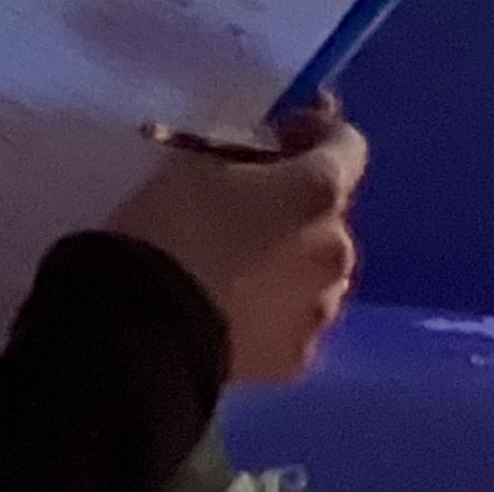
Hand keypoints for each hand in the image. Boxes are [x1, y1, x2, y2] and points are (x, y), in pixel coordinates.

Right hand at [111, 99, 366, 381]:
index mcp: (319, 192)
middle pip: (330, 211)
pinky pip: (295, 318)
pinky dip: (276, 309)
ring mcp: (322, 310)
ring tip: (240, 265)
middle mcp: (337, 249)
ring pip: (317, 269)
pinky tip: (235, 309)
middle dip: (297, 203)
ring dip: (293, 258)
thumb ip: (248, 151)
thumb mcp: (199, 159)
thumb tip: (270, 155)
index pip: (348, 144)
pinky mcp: (297, 360)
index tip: (277, 136)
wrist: (145, 335)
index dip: (315, 134)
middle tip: (247, 207)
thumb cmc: (172, 227)